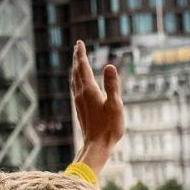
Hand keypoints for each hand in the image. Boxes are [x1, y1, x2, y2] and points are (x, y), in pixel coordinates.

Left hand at [71, 40, 122, 174]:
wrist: (96, 145)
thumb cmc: (109, 128)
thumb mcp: (115, 106)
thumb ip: (112, 85)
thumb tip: (110, 65)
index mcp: (89, 90)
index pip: (83, 67)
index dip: (81, 54)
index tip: (79, 43)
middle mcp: (81, 94)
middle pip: (76, 71)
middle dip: (77, 58)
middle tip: (78, 47)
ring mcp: (79, 101)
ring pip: (74, 79)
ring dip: (75, 68)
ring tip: (77, 61)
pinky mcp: (80, 108)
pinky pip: (75, 88)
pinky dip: (76, 79)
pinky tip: (78, 83)